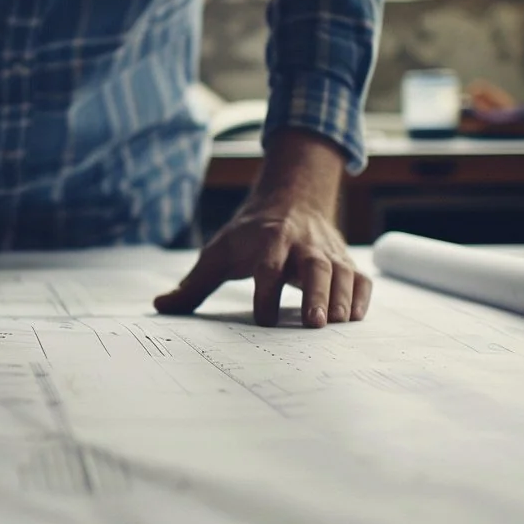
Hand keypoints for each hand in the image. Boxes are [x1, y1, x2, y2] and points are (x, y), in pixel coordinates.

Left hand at [153, 129, 371, 327]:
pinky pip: (361, 277)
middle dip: (316, 293)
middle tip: (315, 323)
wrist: (290, 200)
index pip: (267, 266)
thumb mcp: (218, 253)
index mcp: (269, 240)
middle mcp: (301, 243)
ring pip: (342, 272)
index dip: (266, 292)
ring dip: (342, 297)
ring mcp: (327, 252)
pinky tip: (355, 318)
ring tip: (337, 324)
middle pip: (314, 266)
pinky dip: (362, 296)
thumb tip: (160, 306)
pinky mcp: (344, 260)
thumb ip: (193, 284)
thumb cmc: (249, 236)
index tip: (263, 320)